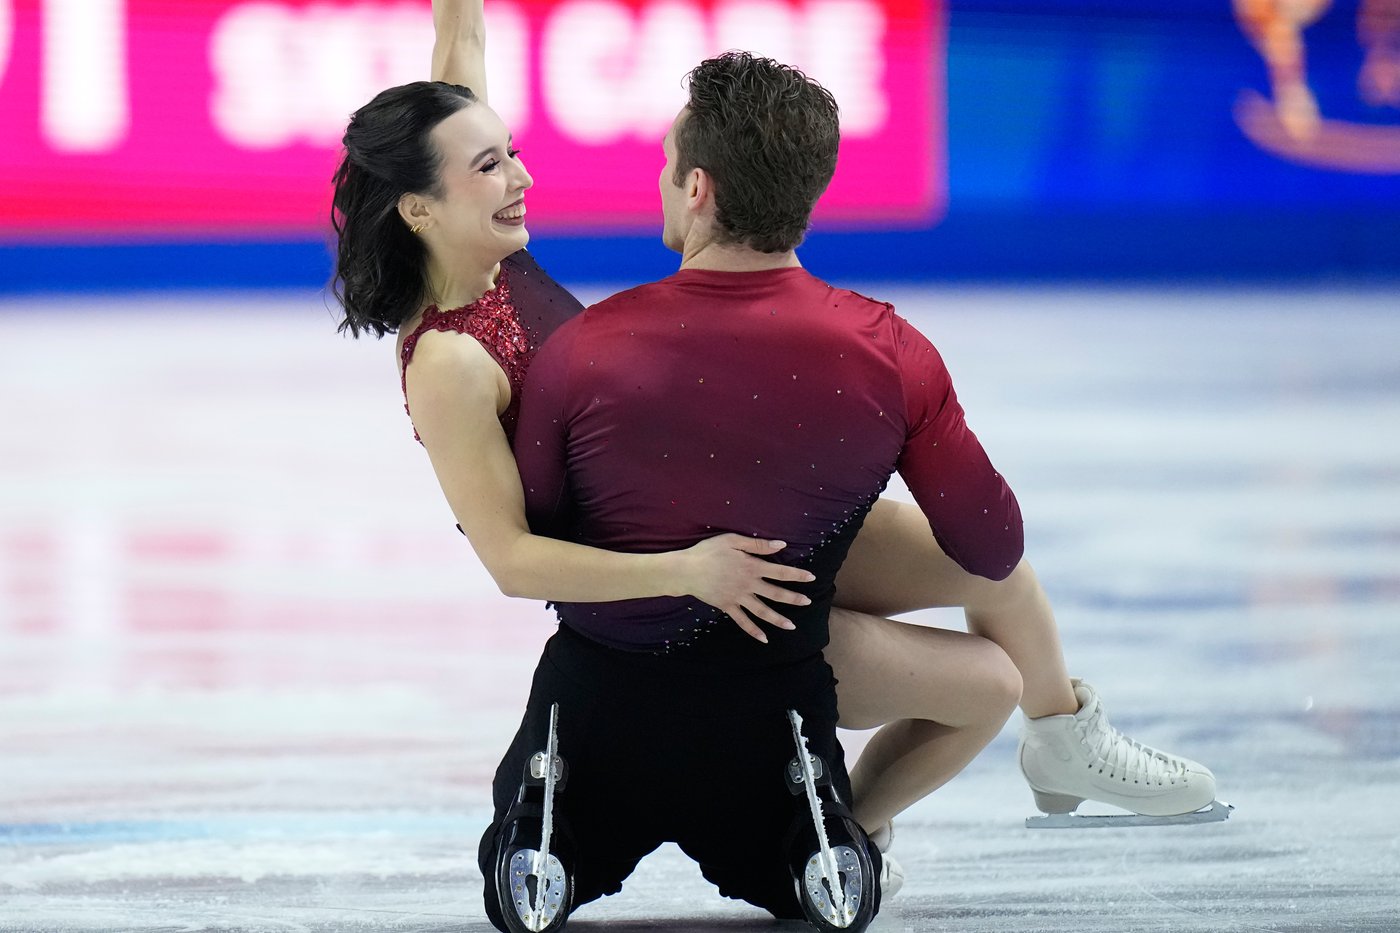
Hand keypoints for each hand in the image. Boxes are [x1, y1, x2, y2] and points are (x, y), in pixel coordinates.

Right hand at [673, 535, 815, 643]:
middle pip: (775, 593)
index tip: (811, 577)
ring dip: (778, 619)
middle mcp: (748, 585)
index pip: (780, 572)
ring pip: (762, 611)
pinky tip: (764, 639)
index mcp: (751, 567)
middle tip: (808, 602)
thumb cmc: (708, 552)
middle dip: (793, 598)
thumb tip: (781, 545)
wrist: (686, 570)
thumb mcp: (732, 541)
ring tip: (792, 626)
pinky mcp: (727, 607)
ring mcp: (738, 598)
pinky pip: (743, 621)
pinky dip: (754, 631)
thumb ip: (757, 545)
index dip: (796, 575)